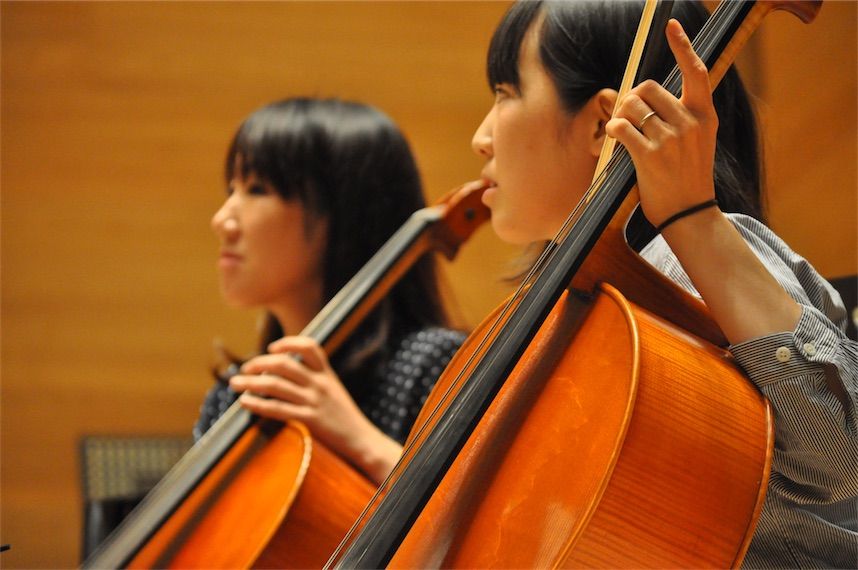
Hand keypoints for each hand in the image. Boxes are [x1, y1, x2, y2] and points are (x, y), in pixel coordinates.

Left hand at [230, 335, 400, 483]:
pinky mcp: (309, 419)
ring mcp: (314, 401)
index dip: (288, 343)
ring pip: (275, 385)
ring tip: (235, 384)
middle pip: (284, 364)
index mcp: (327, 373)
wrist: (361, 439)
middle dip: (259, 364)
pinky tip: (245, 402)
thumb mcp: (334, 390)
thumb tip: (286, 372)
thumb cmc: (343, 416)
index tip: (271, 349)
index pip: (310, 346)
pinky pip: (277, 408)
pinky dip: (257, 403)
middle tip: (244, 369)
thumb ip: (315, 379)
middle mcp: (320, 383)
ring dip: (250, 383)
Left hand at [605, 19, 717, 228]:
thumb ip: (682, 115)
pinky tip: (615, 138)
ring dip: (620, 115)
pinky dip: (612, 130)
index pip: (696, 71)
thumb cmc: (689, 176)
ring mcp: (672, 139)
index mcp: (706, 115)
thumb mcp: (699, 140)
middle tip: (629, 117)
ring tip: (624, 131)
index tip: (671, 26)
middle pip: (648, 87)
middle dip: (632, 99)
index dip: (683, 46)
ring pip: (632, 106)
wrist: (690, 213)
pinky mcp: (651, 156)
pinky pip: (621, 127)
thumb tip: (645, 94)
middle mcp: (691, 123)